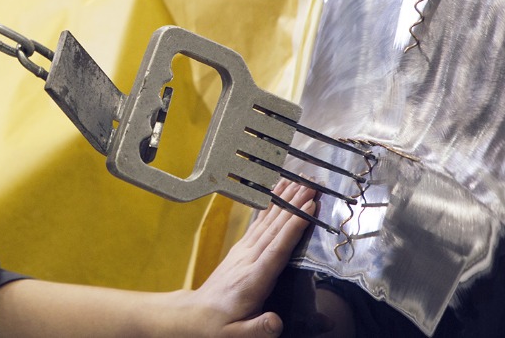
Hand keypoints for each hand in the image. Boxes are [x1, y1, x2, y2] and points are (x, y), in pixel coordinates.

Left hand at [186, 180, 316, 336]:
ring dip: (283, 201)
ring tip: (298, 181)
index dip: (294, 226)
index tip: (309, 207)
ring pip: (266, 222)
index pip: (277, 248)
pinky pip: (258, 225)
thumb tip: (276, 322)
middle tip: (312, 184)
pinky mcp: (240, 251)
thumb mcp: (237, 336)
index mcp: (252, 280)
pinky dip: (270, 209)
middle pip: (275, 227)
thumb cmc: (217, 327)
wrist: (193, 316)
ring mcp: (242, 253)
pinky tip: (277, 196)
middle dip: (294, 204)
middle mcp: (247, 260)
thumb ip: (258, 329)